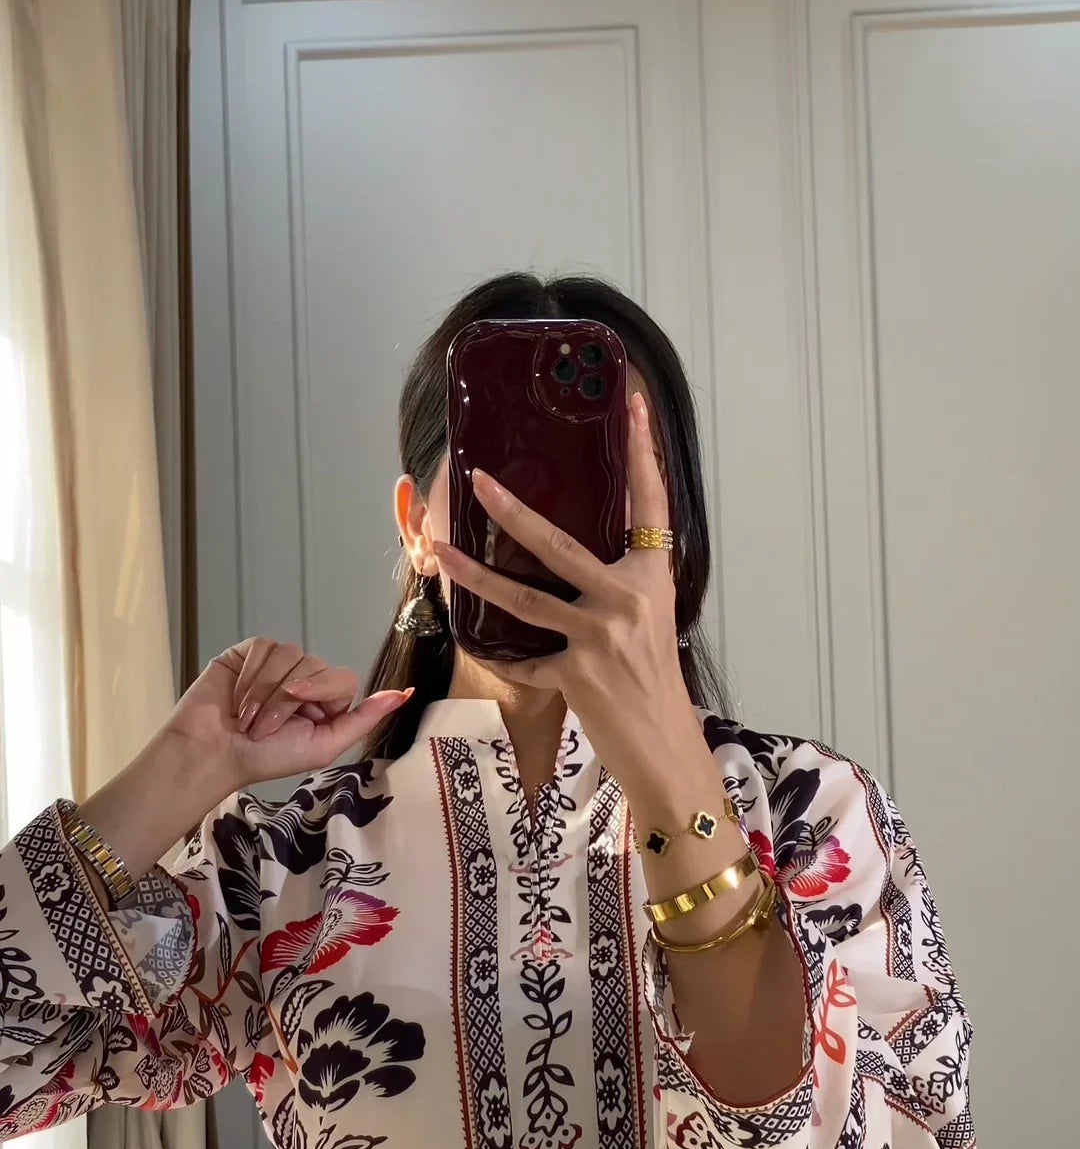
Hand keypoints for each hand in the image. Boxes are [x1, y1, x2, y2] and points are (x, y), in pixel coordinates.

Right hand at [166, 638, 409, 797]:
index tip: (301, 713)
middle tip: (264, 728)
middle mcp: (304, 678)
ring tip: (248, 717)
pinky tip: (238, 696)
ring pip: (289, 655)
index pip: (343, 678)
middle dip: (287, 701)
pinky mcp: (248, 652)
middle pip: (315, 666)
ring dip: (266, 692)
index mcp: (325, 701)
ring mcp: (276, 663)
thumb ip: (364, 718)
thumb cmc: (266, 758)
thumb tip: (405, 694)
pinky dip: (251, 675)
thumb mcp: (324, 745)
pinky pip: (264, 647)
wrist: (213, 753)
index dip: (322, 694)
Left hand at [432, 393, 699, 786]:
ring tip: (440, 552)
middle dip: (512, 512)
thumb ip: (619, 585)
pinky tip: (473, 640)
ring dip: (475, 575)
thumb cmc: (656, 681)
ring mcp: (600, 636)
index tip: (632, 401)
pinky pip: (525, 657)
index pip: (649, 501)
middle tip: (477, 482)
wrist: (665, 747)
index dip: (641, 451)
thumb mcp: (650, 620)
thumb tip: (578, 557)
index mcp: (652, 575)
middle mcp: (628, 598)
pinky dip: (501, 654)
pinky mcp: (575, 673)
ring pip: (524, 598)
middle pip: (558, 545)